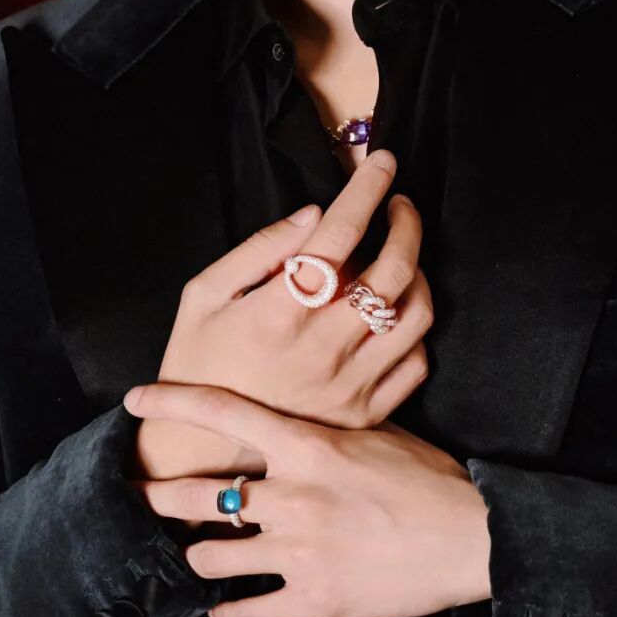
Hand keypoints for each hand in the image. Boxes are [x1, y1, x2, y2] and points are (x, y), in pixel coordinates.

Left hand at [123, 382, 492, 616]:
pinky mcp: (312, 599)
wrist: (470, 536)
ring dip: (195, 554)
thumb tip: (289, 421)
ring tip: (191, 552)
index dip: (171, 403)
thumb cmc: (429, 479)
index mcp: (307, 446)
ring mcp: (298, 550)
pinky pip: (246, 609)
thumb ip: (321, 432)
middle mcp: (292, 495)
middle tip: (138, 494)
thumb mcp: (374, 434)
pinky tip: (219, 609)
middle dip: (157, 495)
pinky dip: (225, 611)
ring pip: (209, 555)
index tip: (136, 399)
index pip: (224, 412)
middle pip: (198, 493)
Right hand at [133, 149, 433, 480]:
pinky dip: (415, 328)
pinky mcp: (364, 415)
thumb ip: (257, 251)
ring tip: (399, 257)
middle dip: (407, 222)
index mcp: (277, 313)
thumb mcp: (202, 297)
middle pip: (393, 269)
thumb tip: (312, 216)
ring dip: (419, 272)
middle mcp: (321, 348)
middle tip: (399, 204)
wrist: (200, 454)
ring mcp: (349, 385)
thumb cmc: (197, 363)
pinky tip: (395, 312)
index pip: (339, 234)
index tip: (383, 162)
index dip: (366, 189)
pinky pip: (415, 362)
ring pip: (416, 314)